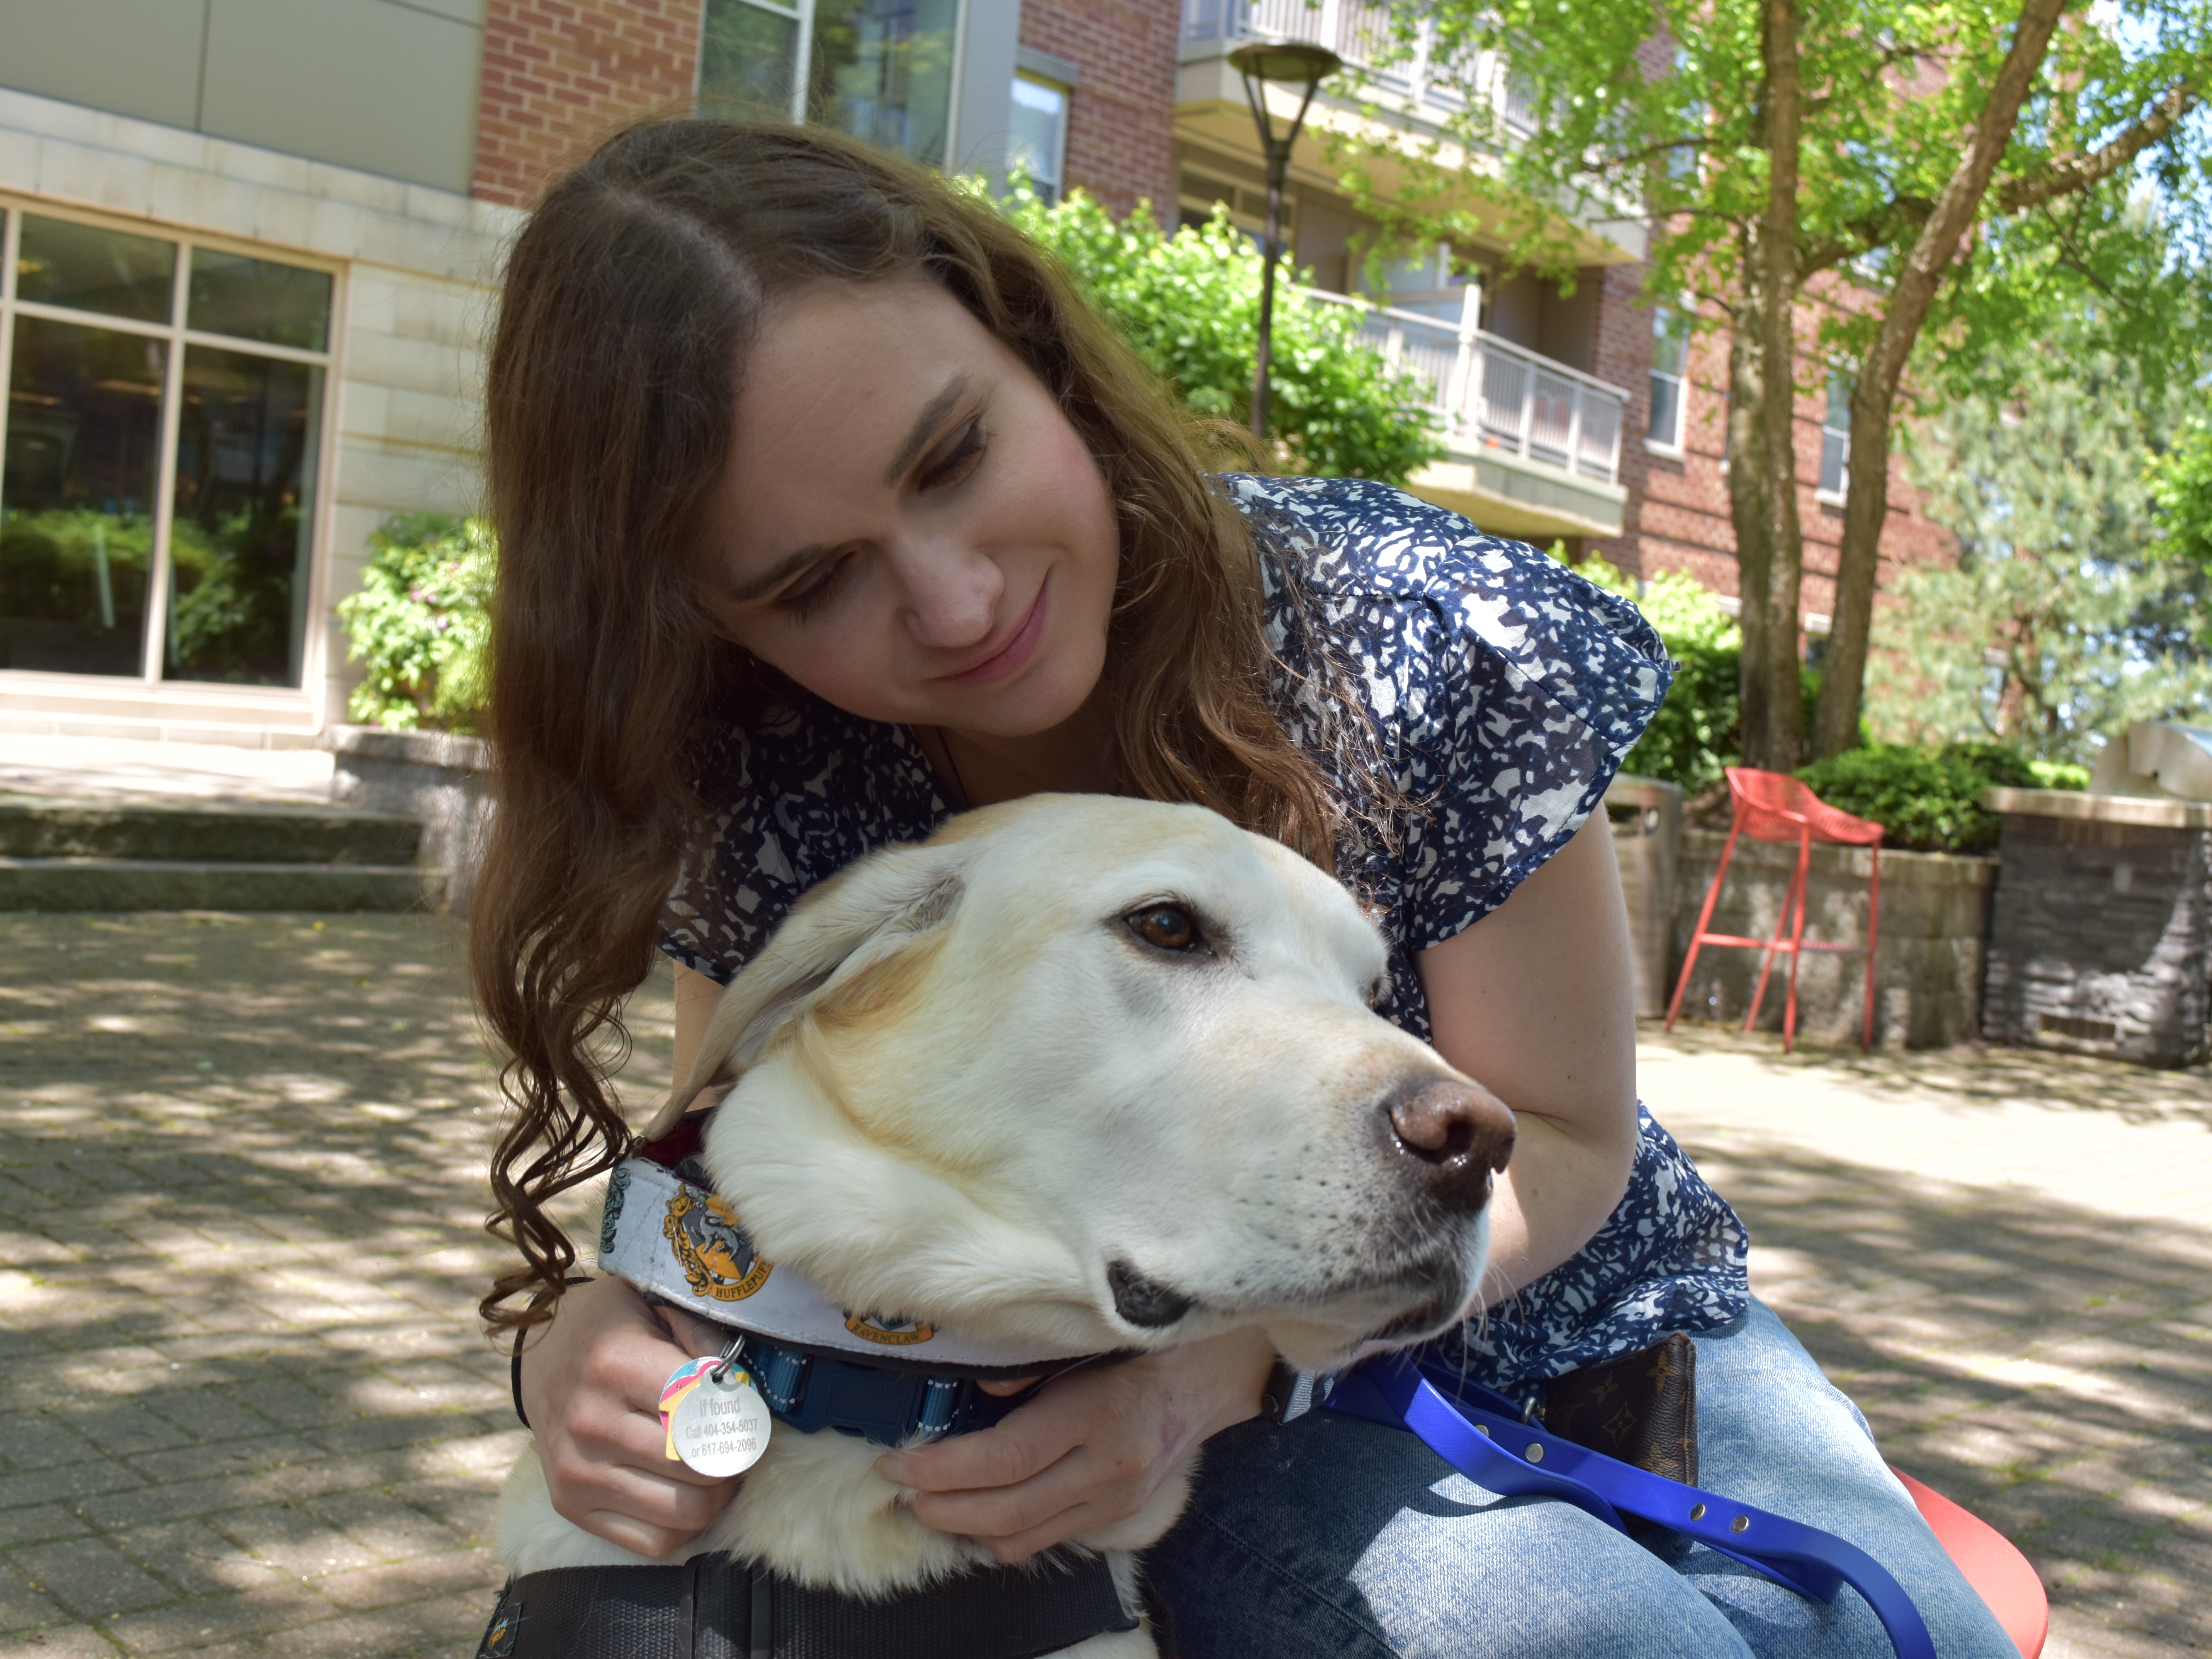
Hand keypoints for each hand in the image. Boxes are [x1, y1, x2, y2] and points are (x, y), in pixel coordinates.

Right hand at [516, 1276, 740, 1556]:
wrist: (542, 1356)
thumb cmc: (610, 1329)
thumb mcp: (655, 1305)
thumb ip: (704, 1337)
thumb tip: (742, 1384)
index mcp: (616, 1365)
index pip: (706, 1410)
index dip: (742, 1413)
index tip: (747, 1408)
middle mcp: (592, 1423)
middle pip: (702, 1466)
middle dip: (736, 1455)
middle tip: (740, 1440)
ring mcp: (578, 1473)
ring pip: (686, 1512)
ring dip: (717, 1493)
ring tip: (718, 1465)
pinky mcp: (571, 1507)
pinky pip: (655, 1542)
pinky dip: (686, 1525)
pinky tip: (688, 1492)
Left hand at [876, 1327, 1275, 1562]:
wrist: (1221, 1371)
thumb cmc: (1154, 1340)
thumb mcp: (1096, 1336)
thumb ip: (1036, 1363)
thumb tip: (981, 1389)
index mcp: (1100, 1414)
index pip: (1005, 1457)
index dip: (943, 1469)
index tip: (898, 1464)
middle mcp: (1110, 1467)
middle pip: (1007, 1509)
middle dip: (942, 1507)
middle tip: (900, 1491)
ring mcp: (1118, 1498)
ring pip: (1024, 1536)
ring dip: (967, 1528)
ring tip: (928, 1505)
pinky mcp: (1121, 1513)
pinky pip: (1049, 1539)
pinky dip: (1005, 1535)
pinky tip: (978, 1516)